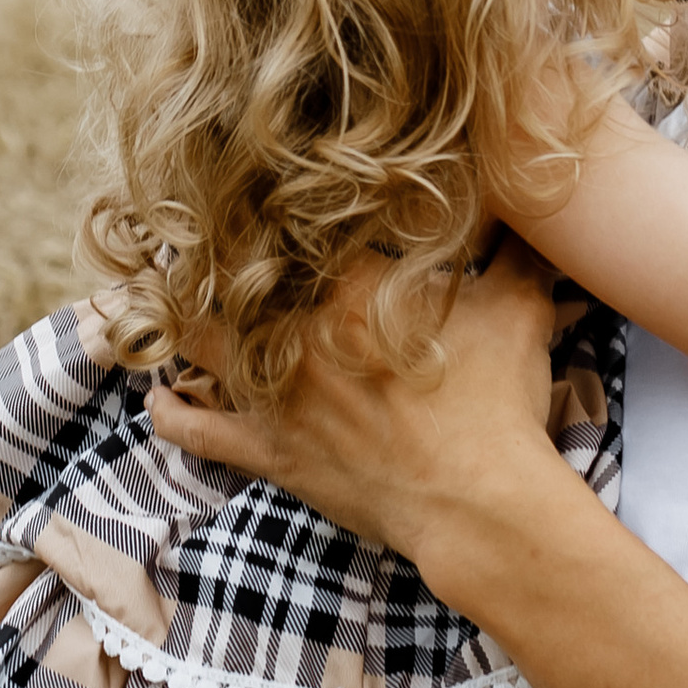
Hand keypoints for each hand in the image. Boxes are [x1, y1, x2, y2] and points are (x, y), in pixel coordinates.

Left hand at [148, 239, 562, 559]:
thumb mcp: (519, 312)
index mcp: (352, 286)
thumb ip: (520, 254)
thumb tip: (533, 210)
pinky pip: (199, 432)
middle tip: (188, 240)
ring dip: (175, 323)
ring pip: (197, 344)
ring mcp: (276, 395)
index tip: (253, 186)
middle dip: (205, 255)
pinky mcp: (270, 451)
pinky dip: (171, 415)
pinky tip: (158, 402)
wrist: (478, 501)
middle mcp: (298, 331)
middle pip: (224, 277)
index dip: (267, 205)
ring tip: (154, 305)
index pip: (294, 227)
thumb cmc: (497, 403)